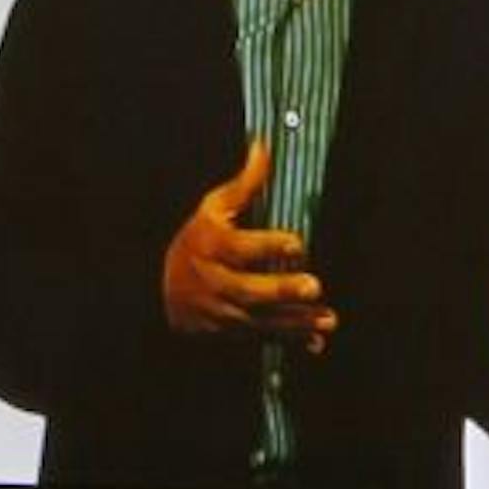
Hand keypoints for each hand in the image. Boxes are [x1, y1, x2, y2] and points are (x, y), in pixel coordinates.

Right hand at [162, 138, 336, 352]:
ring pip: (261, 320)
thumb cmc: (196, 241)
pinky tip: (316, 342)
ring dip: (296, 322)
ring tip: (328, 320)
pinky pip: (262, 340)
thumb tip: (263, 145)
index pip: (239, 248)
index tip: (297, 243)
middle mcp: (215, 281)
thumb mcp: (212, 209)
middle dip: (282, 290)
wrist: (160, 291)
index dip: (268, 246)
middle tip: (315, 285)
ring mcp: (222, 311)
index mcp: (211, 246)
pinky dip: (289, 342)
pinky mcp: (231, 333)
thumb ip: (244, 184)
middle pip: (248, 290)